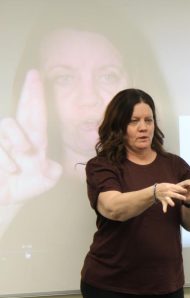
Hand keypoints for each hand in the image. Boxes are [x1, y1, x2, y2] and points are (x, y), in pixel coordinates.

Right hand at [0, 70, 61, 204]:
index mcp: (34, 141)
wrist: (7, 199)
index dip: (36, 95)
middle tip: (34, 78)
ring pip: (7, 127)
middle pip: (20, 112)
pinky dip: (5, 161)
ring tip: (20, 162)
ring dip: (16, 143)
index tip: (36, 74)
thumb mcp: (44, 181)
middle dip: (29, 94)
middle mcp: (17, 138)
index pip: (37, 115)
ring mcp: (1, 143)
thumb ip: (52, 173)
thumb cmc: (26, 186)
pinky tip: (10, 172)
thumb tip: (53, 165)